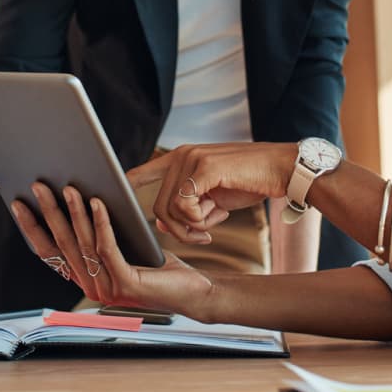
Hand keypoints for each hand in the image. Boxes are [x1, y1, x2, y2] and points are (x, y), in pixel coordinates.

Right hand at [11, 183, 215, 316]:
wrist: (193, 291)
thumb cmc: (157, 265)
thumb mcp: (123, 245)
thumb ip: (99, 234)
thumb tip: (80, 195)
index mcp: (85, 278)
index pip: (49, 252)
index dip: (32, 228)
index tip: (19, 204)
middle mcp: (91, 285)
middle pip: (63, 243)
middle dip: (48, 211)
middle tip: (38, 186)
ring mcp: (107, 288)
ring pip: (84, 242)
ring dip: (74, 211)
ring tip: (69, 186)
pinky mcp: (126, 284)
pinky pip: (108, 246)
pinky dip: (101, 221)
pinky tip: (98, 201)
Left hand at [128, 143, 292, 243]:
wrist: (281, 169)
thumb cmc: (249, 182)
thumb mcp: (214, 197)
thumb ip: (189, 206)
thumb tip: (162, 223)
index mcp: (181, 159)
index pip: (142, 171)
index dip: (125, 186)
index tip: (110, 198)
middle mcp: (181, 155)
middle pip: (157, 205)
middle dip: (176, 229)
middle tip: (201, 236)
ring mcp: (191, 159)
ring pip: (169, 209)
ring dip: (189, 228)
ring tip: (211, 227)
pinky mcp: (203, 168)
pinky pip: (185, 206)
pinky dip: (199, 221)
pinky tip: (217, 218)